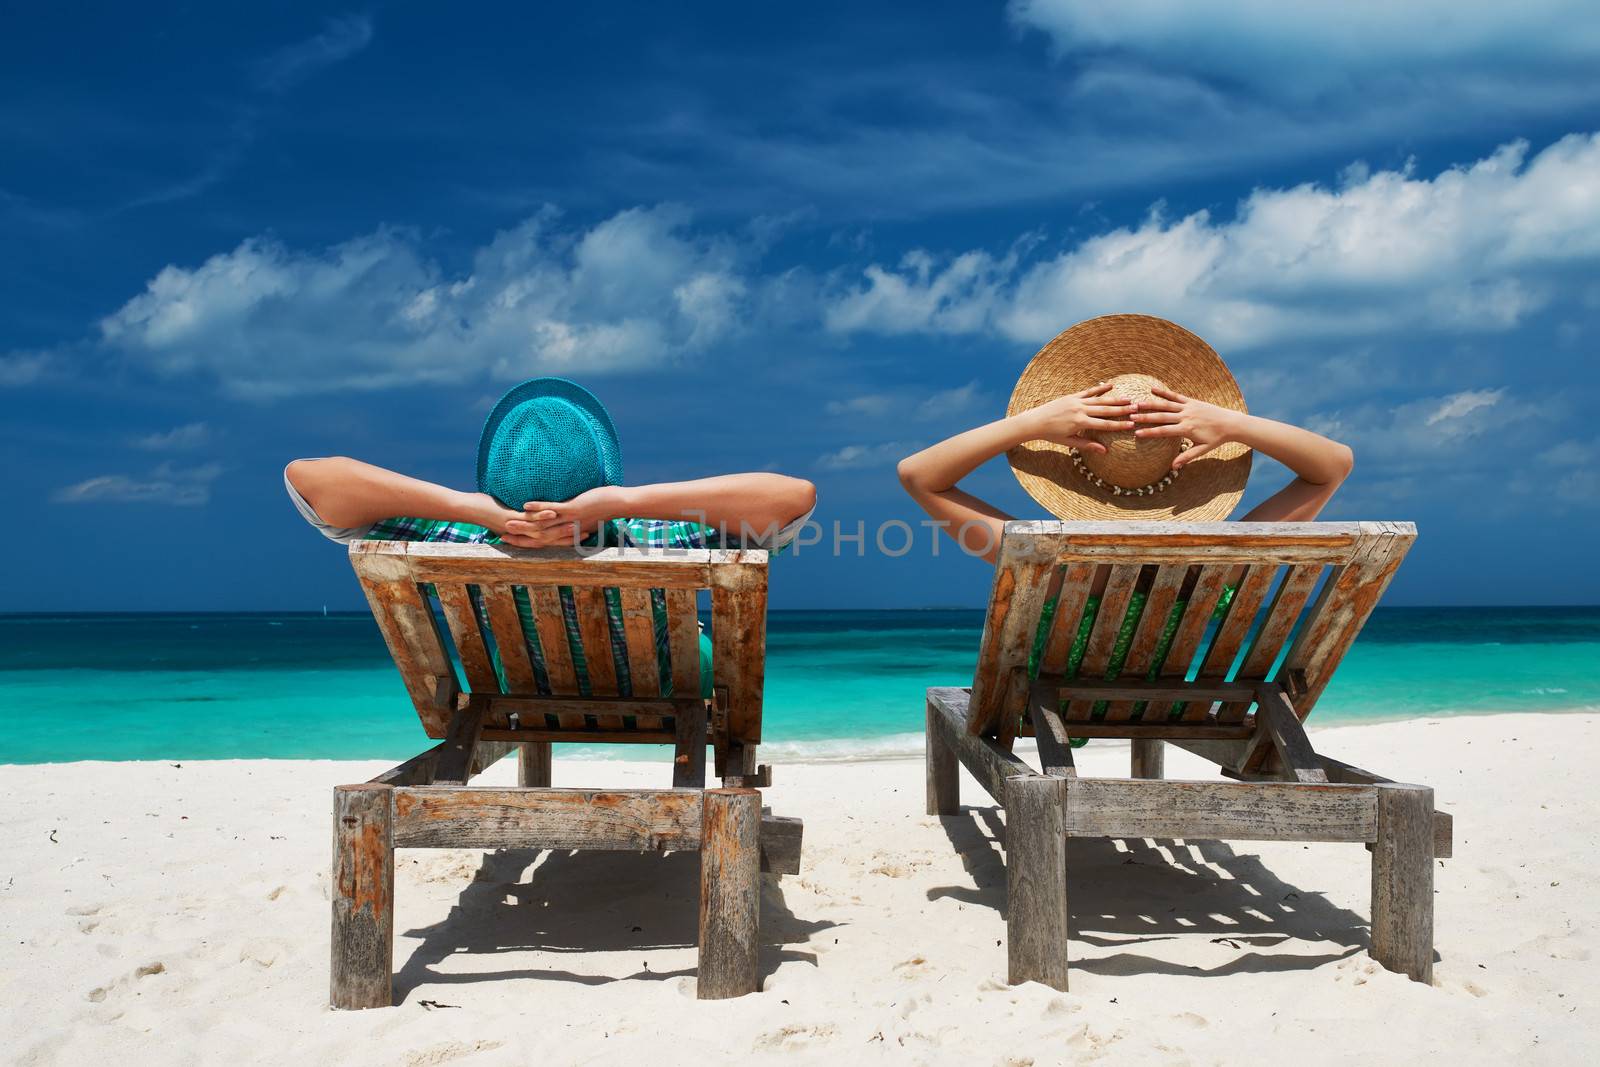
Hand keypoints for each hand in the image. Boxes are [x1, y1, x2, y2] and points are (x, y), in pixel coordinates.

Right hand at [498, 485, 622, 547]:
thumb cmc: (604, 509)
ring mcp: (569, 520)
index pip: (543, 542)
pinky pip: (553, 509)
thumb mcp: (586, 517)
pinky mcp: (573, 509)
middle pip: (539, 537)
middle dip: (519, 537)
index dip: (526, 543)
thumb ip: (574, 520)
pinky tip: (525, 505)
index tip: (510, 542)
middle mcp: (566, 530)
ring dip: (524, 524)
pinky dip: (539, 508)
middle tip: (501, 536)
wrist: (619, 505)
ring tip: (506, 522)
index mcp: (568, 533)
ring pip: (542, 525)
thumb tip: (568, 520)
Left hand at [1019, 382, 1135, 452]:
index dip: (1119, 425)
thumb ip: (1088, 445)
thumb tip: (1105, 451)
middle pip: (1105, 410)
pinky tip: (1110, 385)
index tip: (1132, 425)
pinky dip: (1100, 389)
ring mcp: (1076, 402)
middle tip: (1136, 408)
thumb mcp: (1069, 442)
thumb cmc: (1051, 435)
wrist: (1035, 421)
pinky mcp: (1072, 396)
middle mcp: (1080, 410)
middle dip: (1122, 410)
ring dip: (1114, 399)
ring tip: (1128, 399)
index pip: (1104, 425)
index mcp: (1080, 423)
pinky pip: (1088, 392)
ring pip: (1099, 400)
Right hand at [1130, 385, 1244, 467]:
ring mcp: (1188, 407)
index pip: (1164, 431)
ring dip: (1151, 404)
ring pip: (1166, 405)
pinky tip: (1153, 389)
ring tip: (1137, 403)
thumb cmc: (1216, 438)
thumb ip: (1187, 457)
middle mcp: (1186, 416)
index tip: (1137, 433)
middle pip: (1162, 416)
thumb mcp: (1202, 450)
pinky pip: (1176, 396)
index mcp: (1187, 429)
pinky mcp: (1191, 401)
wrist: (1231, 423)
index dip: (1150, 432)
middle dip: (1145, 417)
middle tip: (1130, 416)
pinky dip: (1164, 393)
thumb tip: (1173, 467)